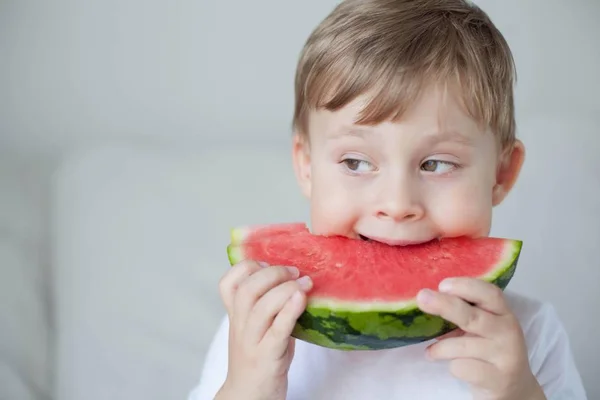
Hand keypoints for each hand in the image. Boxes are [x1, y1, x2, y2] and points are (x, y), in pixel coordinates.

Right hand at [215, 260, 311, 399]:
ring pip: (261, 306)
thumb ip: (269, 304)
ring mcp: (252, 342)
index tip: (269, 263)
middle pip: (247, 289)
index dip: (248, 266)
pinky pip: (277, 330)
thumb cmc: (260, 358)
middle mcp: (240, 326)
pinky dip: (290, 310)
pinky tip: (302, 299)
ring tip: (306, 283)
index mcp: (236, 316)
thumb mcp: (258, 327)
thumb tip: (296, 276)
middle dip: (273, 273)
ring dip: (286, 289)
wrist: (249, 398)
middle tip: (295, 272)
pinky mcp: (267, 357)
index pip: (228, 283)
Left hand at [416, 278, 545, 399]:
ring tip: (432, 351)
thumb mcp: (482, 329)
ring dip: (440, 348)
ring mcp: (506, 356)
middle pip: (472, 316)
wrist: (514, 389)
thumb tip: (428, 301)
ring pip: (461, 346)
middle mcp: (508, 332)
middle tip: (422, 298)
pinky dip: (452, 366)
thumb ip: (464, 314)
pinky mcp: (498, 379)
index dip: (466, 286)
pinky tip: (452, 367)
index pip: (490, 293)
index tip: (442, 285)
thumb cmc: (489, 351)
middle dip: (444, 305)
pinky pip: (462, 367)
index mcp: (504, 313)